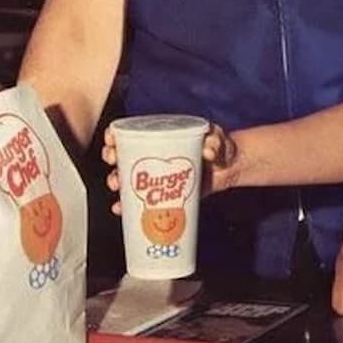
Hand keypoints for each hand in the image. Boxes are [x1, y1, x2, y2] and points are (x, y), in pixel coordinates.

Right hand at [102, 122, 236, 214]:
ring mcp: (157, 176)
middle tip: (114, 163)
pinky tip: (121, 210)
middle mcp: (154, 155)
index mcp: (163, 137)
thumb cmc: (221, 146)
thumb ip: (215, 141)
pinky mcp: (163, 195)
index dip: (116, 135)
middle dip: (113, 159)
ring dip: (117, 182)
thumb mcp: (218, 138)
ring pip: (128, 178)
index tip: (111, 140)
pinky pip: (140, 201)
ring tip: (117, 188)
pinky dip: (128, 207)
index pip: (132, 132)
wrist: (230, 168)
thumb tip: (208, 149)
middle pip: (124, 155)